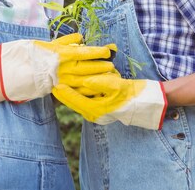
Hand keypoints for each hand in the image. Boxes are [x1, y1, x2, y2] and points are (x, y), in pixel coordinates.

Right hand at [0, 33, 115, 101]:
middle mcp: (64, 67)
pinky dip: (88, 88)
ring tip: (108, 75)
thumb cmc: (37, 53)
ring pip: (85, 79)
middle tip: (112, 64)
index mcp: (63, 54)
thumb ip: (68, 40)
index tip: (108, 50)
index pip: (85, 53)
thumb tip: (81, 38)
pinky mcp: (61, 88)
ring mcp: (63, 79)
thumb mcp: (52, 43)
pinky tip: (97, 87)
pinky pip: (77, 89)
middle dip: (101, 66)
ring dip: (98, 78)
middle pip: (88, 67)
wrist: (22, 71)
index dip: (98, 52)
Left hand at [52, 73, 166, 129]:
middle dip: (63, 94)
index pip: (75, 101)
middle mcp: (94, 114)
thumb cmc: (131, 93)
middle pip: (73, 103)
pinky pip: (83, 101)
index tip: (55, 84)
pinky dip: (76, 94)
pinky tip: (72, 86)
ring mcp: (96, 113)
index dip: (64, 92)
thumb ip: (100, 83)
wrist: (143, 102)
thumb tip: (85, 81)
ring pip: (77, 103)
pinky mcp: (99, 109)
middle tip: (52, 83)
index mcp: (97, 110)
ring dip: (69, 94)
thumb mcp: (117, 86)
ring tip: (59, 84)